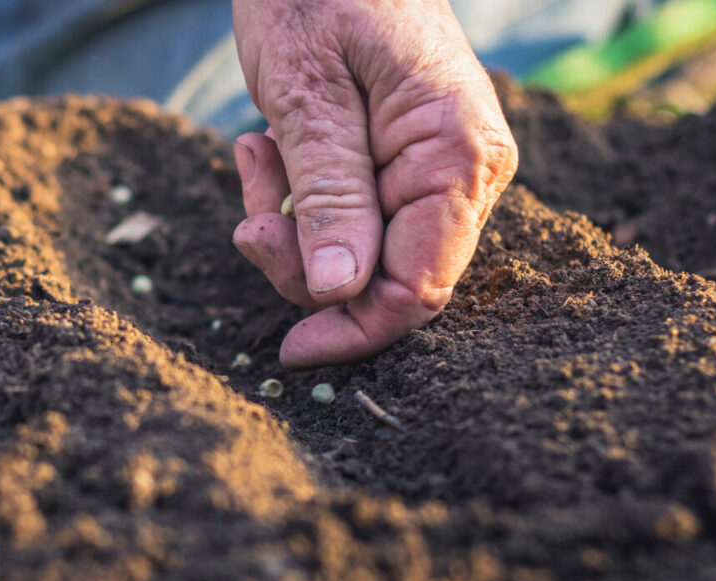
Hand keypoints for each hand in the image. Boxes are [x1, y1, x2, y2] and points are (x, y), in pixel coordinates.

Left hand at [229, 0, 517, 368]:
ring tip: (256, 152)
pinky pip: (353, 216)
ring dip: (294, 225)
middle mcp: (466, 169)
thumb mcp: (308, 94)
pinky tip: (269, 146)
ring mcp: (439, 167)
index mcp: (458, 153)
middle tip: (249, 214)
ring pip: (363, 254)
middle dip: (307, 264)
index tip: (289, 351)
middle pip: (389, 279)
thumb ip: (329, 193)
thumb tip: (339, 292)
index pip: (419, 286)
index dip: (355, 330)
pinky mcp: (404, 162)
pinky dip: (299, 200)